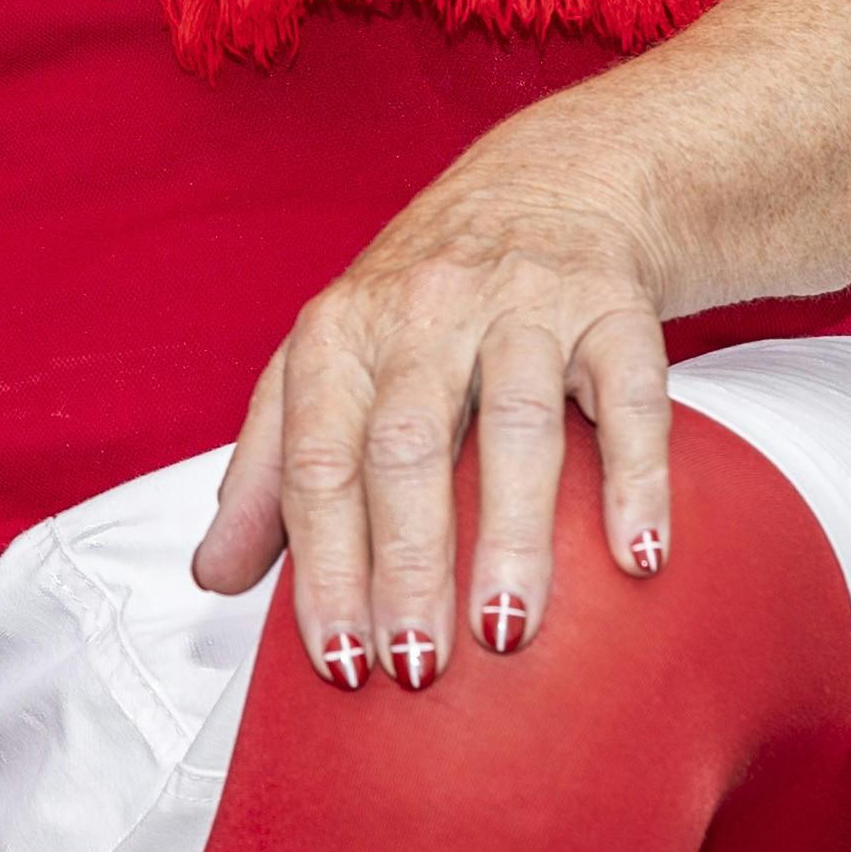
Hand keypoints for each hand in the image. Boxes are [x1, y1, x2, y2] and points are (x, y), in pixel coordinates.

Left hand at [191, 149, 677, 687]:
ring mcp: (526, 306)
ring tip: (504, 632)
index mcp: (341, 334)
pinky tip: (636, 556)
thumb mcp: (327, 363)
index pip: (319, 460)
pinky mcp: (614, 310)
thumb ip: (271, 472)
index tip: (337, 660)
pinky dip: (636, 479)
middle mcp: (426, 311)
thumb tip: (215, 575)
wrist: (544, 186)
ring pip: (519, 426)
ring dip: (512, 536)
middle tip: (414, 665)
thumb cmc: (420, 304)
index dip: (324, 565)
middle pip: (408, 445)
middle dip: (406, 563)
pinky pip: (630, 397)